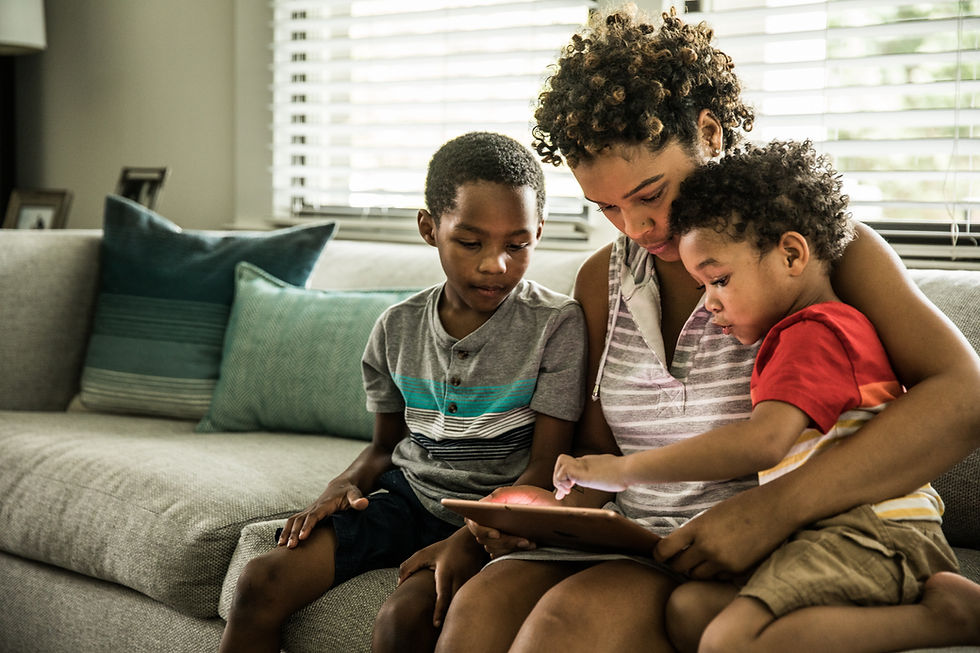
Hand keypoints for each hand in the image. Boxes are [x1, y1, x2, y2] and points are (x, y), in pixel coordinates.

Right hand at [277, 479, 368, 548]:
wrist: (341, 486)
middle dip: (294, 532)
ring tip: (281, 546)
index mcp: (325, 504)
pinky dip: (286, 531)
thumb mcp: (355, 494)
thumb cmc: (349, 492)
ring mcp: (309, 510)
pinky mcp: (307, 514)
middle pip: (300, 519)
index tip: (302, 537)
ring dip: (287, 532)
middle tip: (290, 546)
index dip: (308, 525)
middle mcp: (314, 507)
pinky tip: (282, 542)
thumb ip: (358, 500)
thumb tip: (363, 503)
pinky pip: (293, 522)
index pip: (314, 515)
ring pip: (293, 520)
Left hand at [397, 529, 486, 626]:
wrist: (469, 542)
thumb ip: (409, 567)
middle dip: (448, 616)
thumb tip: (398, 583)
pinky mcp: (476, 585)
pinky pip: (469, 600)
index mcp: (446, 572)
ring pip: (463, 603)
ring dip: (456, 613)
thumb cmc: (444, 549)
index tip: (436, 624)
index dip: (440, 611)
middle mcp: (459, 578)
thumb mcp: (424, 553)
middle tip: (439, 629)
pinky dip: (463, 607)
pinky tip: (458, 614)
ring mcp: (470, 582)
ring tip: (448, 624)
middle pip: (455, 603)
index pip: (443, 595)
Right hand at [464, 486, 555, 557]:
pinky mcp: (507, 549)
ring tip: (530, 541)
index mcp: (490, 508)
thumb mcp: (525, 493)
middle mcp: (490, 523)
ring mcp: (498, 537)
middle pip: (483, 538)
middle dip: (503, 541)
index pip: (472, 521)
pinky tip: (531, 545)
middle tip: (523, 540)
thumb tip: (482, 504)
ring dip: (511, 546)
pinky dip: (515, 552)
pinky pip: (502, 556)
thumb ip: (502, 495)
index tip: (497, 533)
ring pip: (493, 548)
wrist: (559, 514)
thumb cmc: (541, 501)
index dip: (480, 529)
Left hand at [553, 453, 626, 499]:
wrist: (627, 471)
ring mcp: (582, 465)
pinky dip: (562, 480)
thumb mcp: (611, 475)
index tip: (562, 493)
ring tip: (568, 489)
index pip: (571, 465)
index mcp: (589, 464)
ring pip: (560, 462)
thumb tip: (620, 481)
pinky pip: (563, 472)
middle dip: (558, 476)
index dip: (563, 477)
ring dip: (559, 478)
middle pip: (562, 461)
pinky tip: (570, 489)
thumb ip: (608, 476)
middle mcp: (584, 462)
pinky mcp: (581, 472)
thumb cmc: (624, 475)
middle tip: (565, 491)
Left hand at [654, 486, 793, 578]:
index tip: (660, 555)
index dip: (660, 554)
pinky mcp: (738, 570)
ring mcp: (723, 560)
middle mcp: (707, 546)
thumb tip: (678, 546)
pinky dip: (717, 572)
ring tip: (704, 558)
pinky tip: (725, 559)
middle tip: (682, 558)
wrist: (776, 509)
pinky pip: (718, 577)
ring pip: (697, 576)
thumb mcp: (712, 514)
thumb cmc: (743, 507)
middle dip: (678, 563)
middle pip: (679, 567)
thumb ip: (696, 531)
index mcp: (697, 527)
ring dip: (697, 570)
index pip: (665, 549)